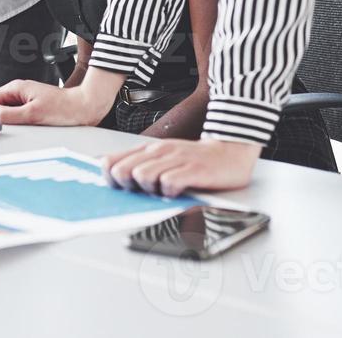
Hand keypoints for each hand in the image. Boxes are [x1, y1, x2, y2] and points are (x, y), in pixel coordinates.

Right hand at [0, 80, 109, 126]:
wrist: (84, 109)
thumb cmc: (63, 109)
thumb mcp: (32, 114)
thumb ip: (8, 114)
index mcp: (15, 88)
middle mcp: (19, 91)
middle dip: (0, 118)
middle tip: (16, 126)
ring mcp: (25, 99)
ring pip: (7, 112)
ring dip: (12, 121)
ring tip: (28, 125)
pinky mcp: (32, 107)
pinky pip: (18, 116)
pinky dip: (21, 122)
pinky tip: (32, 126)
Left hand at [102, 138, 261, 197]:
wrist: (232, 151)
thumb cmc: (195, 159)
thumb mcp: (165, 158)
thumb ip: (142, 166)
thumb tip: (115, 180)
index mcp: (148, 150)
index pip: (110, 162)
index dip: (110, 180)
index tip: (121, 189)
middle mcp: (158, 152)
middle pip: (121, 172)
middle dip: (127, 187)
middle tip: (144, 192)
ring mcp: (176, 159)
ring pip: (142, 176)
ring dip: (150, 189)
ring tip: (164, 190)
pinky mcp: (193, 170)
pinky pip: (170, 183)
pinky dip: (171, 192)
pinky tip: (179, 191)